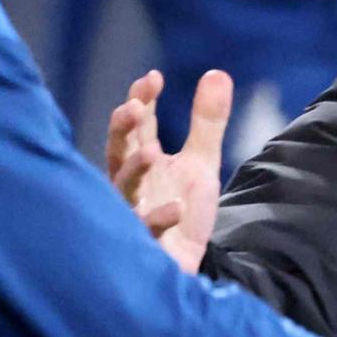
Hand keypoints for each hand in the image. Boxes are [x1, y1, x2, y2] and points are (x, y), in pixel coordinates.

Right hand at [105, 67, 230, 270]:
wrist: (185, 262)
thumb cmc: (182, 212)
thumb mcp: (201, 163)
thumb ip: (206, 123)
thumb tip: (217, 73)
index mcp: (143, 159)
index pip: (138, 124)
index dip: (142, 99)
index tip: (153, 78)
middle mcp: (132, 183)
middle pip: (119, 150)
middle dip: (124, 129)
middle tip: (134, 108)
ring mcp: (134, 212)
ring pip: (123, 188)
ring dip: (134, 169)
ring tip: (151, 153)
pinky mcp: (146, 244)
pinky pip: (145, 230)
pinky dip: (158, 218)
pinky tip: (175, 208)